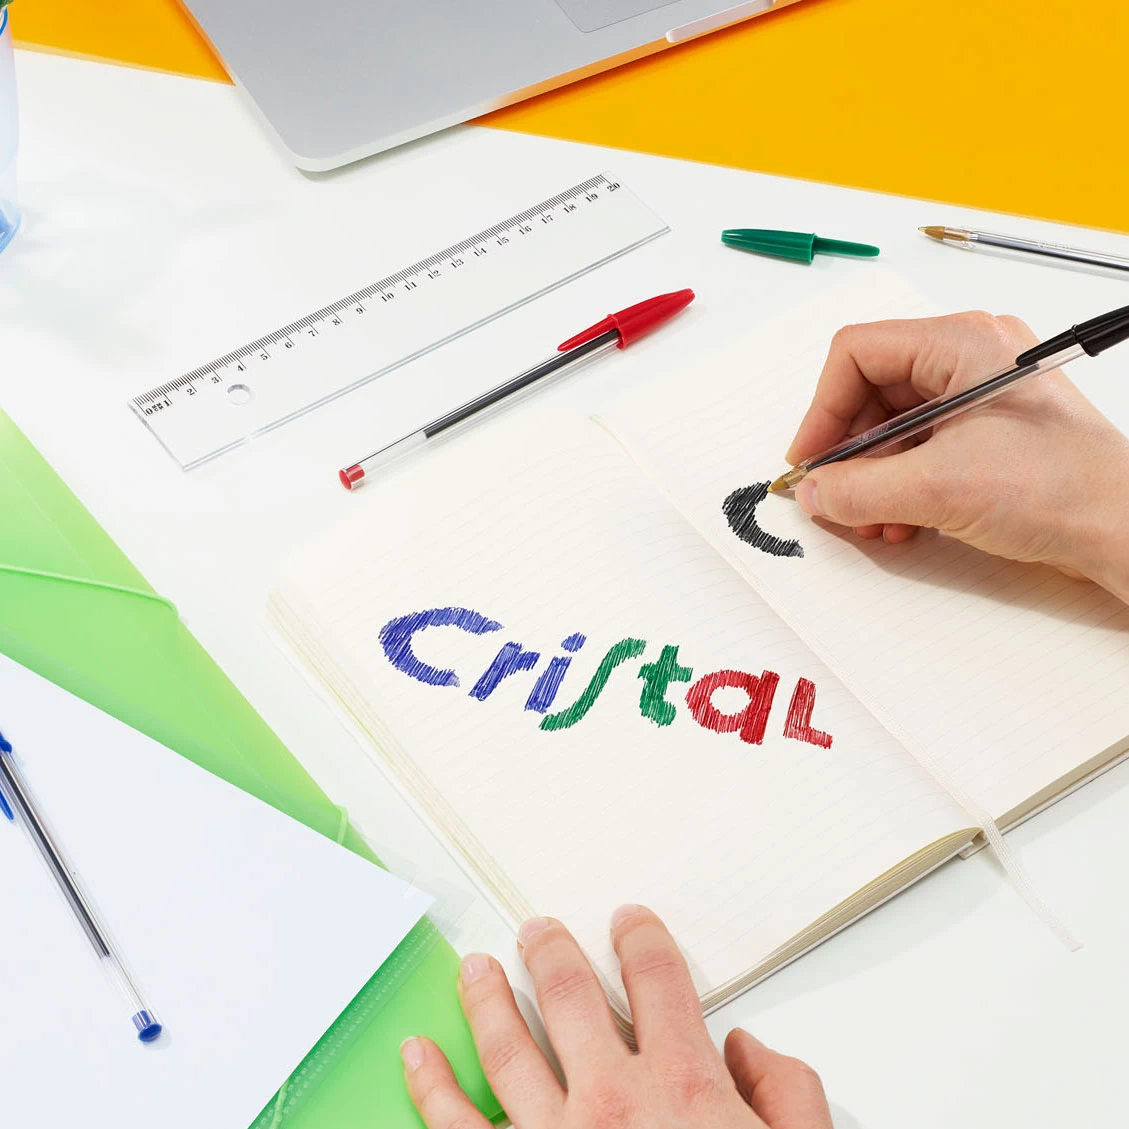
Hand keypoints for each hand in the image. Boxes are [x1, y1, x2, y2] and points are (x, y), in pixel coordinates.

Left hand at [401, 906, 832, 1128]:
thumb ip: (787, 1096)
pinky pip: (456, 1124)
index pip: (657, 980)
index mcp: (684, 1089)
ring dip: (487, 998)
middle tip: (537, 930)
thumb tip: (751, 1050)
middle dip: (551, 952)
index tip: (629, 922)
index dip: (642, 940)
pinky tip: (419, 1054)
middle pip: (570, 995)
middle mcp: (612, 1101)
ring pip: (506, 1045)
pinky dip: (431, 1083)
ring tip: (478, 968)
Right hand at [786, 312, 1128, 602]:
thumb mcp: (938, 487)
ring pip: (891, 427)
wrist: (1123, 529)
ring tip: (872, 519)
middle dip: (848, 452)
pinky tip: (900, 521)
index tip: (810, 458)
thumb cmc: (1062, 487)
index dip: (823, 409)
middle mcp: (967, 359)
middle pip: (870, 393)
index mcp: (960, 343)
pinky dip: (898, 485)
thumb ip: (858, 489)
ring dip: (871, 477)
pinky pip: (918, 448)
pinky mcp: (984, 433)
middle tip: (834, 495)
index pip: (857, 354)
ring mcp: (977, 396)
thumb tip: (814, 492)